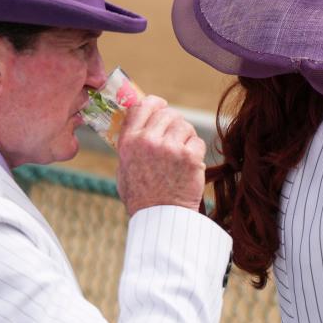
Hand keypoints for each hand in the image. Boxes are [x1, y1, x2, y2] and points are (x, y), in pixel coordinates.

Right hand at [115, 96, 206, 216]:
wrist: (161, 220)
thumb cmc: (142, 198)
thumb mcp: (124, 169)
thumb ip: (130, 145)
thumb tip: (138, 125)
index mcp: (129, 142)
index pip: (142, 106)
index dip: (155, 103)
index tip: (162, 106)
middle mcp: (147, 141)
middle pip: (168, 114)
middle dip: (174, 125)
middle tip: (176, 141)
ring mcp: (169, 147)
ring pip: (185, 126)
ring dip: (186, 138)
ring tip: (181, 158)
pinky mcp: (189, 156)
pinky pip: (198, 142)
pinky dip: (196, 153)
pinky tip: (189, 168)